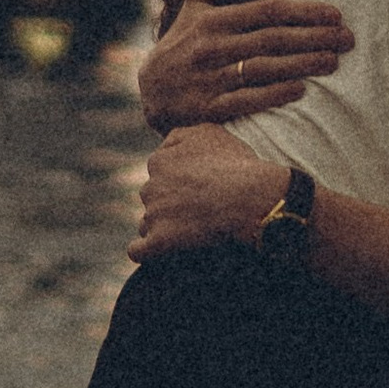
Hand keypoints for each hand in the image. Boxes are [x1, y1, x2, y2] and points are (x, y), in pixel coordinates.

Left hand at [132, 124, 281, 260]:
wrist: (250, 198)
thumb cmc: (237, 165)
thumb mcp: (209, 132)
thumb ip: (180, 136)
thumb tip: (164, 145)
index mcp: (160, 161)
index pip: (159, 171)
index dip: (178, 180)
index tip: (196, 188)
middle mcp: (151, 186)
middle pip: (153, 197)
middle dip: (168, 203)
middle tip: (197, 210)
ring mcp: (154, 214)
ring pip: (147, 222)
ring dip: (161, 227)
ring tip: (189, 232)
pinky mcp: (159, 241)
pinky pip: (139, 251)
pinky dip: (144, 252)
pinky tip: (155, 254)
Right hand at [138, 0, 352, 133]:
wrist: (151, 90)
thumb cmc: (186, 40)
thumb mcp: (195, 3)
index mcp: (212, 18)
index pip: (267, 10)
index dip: (304, 12)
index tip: (336, 15)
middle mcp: (211, 46)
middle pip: (272, 39)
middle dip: (314, 38)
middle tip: (348, 39)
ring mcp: (210, 79)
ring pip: (264, 69)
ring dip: (303, 64)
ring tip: (333, 62)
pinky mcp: (208, 109)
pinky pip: (247, 100)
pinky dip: (274, 94)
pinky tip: (300, 89)